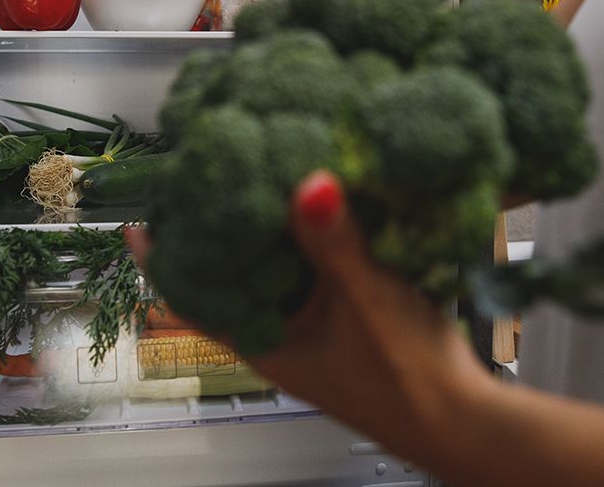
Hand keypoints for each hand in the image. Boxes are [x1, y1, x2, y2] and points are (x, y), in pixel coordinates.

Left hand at [125, 172, 490, 465]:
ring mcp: (316, 331)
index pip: (194, 296)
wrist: (466, 424)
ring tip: (256, 180)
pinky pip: (312, 276)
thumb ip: (334, 239)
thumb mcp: (366, 298)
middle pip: (230, 278)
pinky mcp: (349, 323)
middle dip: (216, 233)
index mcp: (268, 341)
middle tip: (201, 179)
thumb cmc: (408, 380)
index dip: (164, 259)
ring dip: (264, 235)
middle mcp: (283, 337)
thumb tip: (308, 182)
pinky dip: (307, 244)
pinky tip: (321, 210)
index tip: (137, 221)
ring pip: (273, 275)